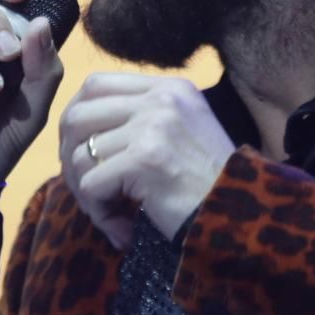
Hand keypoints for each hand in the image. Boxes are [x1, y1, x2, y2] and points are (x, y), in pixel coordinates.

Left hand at [57, 74, 235, 248]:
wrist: (242, 219)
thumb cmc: (211, 186)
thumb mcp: (182, 134)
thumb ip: (141, 121)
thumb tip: (80, 131)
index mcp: (170, 88)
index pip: (96, 86)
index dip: (78, 121)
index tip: (84, 155)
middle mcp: (161, 99)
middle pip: (78, 116)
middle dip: (71, 159)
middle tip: (88, 192)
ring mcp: (153, 126)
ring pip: (81, 156)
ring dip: (87, 194)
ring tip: (113, 215)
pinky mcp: (144, 159)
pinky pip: (91, 185)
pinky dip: (99, 212)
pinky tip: (122, 228)